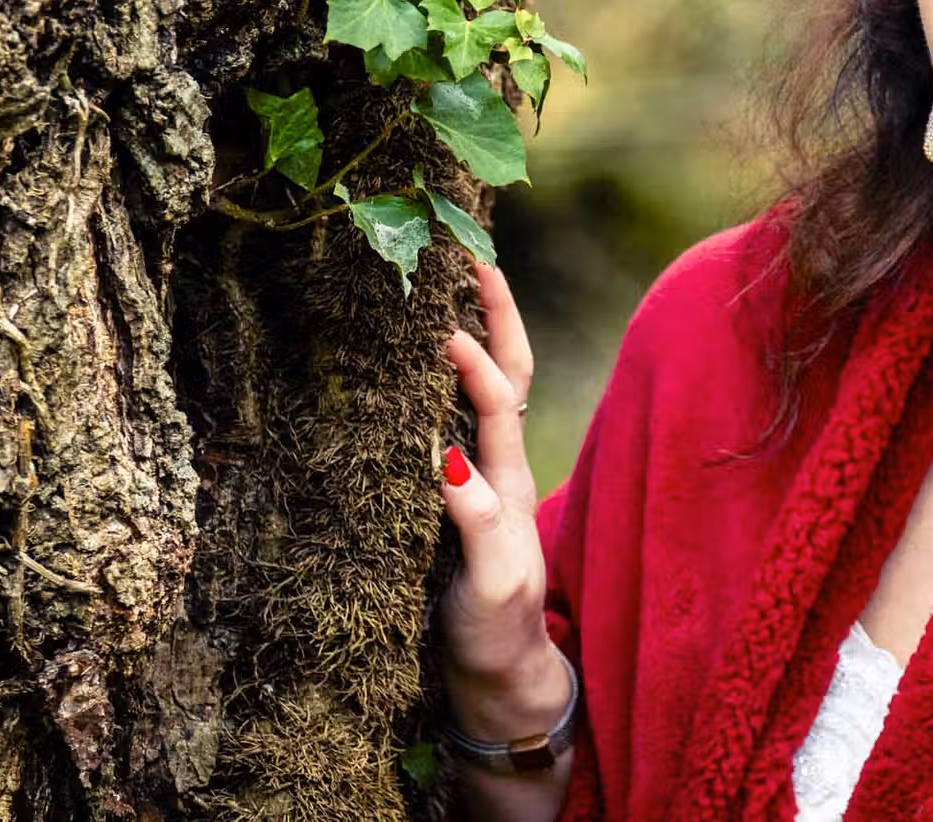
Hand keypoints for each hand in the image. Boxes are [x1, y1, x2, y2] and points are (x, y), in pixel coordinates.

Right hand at [438, 252, 568, 738]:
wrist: (501, 677)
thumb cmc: (494, 633)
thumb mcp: (489, 588)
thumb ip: (478, 527)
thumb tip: (449, 460)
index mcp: (508, 483)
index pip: (496, 404)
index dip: (474, 362)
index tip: (442, 327)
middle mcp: (501, 468)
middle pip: (510, 372)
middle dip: (497, 312)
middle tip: (471, 256)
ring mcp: (485, 478)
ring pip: (491, 387)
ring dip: (480, 330)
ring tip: (452, 280)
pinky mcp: (464, 493)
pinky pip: (463, 414)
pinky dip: (451, 372)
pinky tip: (422, 353)